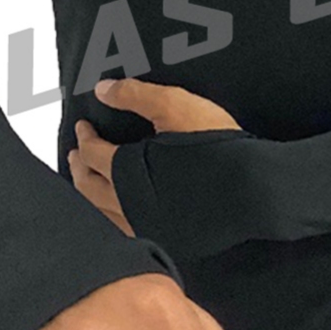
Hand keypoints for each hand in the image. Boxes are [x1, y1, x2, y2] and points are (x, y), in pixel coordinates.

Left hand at [68, 78, 241, 236]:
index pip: (92, 153)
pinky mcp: (166, 239)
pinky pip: (126, 233)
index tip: (83, 127)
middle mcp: (129, 203)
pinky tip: (119, 214)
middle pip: (89, 188)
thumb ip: (136, 96)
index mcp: (127, 170)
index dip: (84, 138)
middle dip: (79, 168)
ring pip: (103, 215)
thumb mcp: (176, 106)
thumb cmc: (217, 146)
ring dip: (90, 197)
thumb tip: (104, 90)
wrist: (254, 188)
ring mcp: (146, 226)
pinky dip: (112, 220)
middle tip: (76, 156)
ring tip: (89, 184)